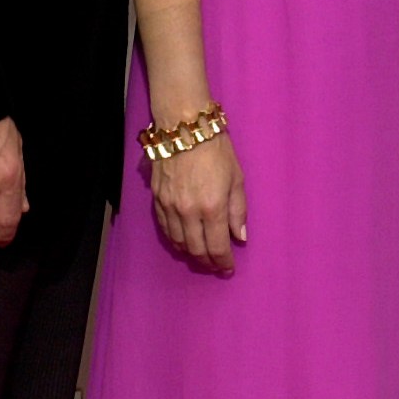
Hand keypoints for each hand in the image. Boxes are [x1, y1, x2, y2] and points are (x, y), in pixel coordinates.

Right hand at [151, 132, 247, 271]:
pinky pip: (165, 230)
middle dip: (208, 262)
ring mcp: (170, 208)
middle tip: (216, 266)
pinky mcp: (157, 201)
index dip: (223, 262)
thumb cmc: (217, 150)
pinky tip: (183, 243)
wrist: (184, 129)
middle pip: (196, 249)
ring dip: (191, 254)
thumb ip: (238, 210)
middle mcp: (189, 212)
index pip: (217, 246)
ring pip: (179, 243)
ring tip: (202, 257)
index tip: (229, 269)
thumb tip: (240, 236)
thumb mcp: (237, 178)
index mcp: (213, 206)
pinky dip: (175, 241)